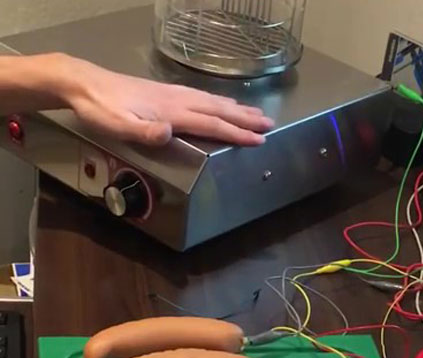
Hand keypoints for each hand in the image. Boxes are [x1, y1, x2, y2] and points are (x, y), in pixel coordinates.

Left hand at [53, 54, 273, 145]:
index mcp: (172, 112)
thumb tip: (169, 133)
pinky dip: (218, 101)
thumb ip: (146, 132)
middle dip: (245, 119)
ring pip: (212, 101)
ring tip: (255, 114)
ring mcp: (173, 94)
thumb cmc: (101, 109)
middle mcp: (178, 100)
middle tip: (269, 125)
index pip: (212, 124)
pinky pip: (202, 97)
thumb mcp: (120, 126)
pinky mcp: (166, 92)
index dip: (237, 133)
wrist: (84, 83)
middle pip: (219, 110)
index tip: (259, 139)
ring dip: (236, 109)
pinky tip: (221, 103)